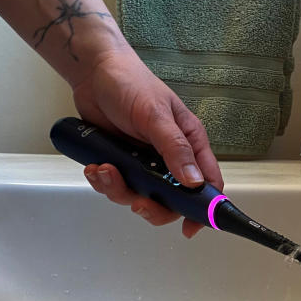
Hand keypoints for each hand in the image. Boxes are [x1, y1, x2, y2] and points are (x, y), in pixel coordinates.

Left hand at [71, 48, 223, 237]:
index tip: (192, 227)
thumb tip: (193, 183)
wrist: (92, 73)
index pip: (207, 182)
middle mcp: (170, 157)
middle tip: (138, 203)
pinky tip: (95, 166)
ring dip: (120, 191)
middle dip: (153, 206)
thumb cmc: (132, 84)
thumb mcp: (156, 116)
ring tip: (104, 170)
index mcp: (189, 143)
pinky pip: (116, 187)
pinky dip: (104, 182)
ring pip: (140, 196)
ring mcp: (144, 163)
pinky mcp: (121, 164)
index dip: (204, 208)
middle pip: (172, 200)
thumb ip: (175, 150)